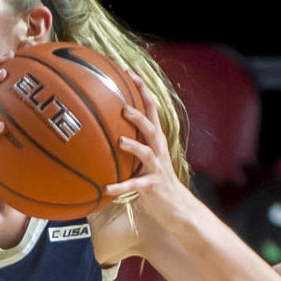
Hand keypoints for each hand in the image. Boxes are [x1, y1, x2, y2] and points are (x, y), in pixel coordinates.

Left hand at [102, 69, 190, 233]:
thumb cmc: (155, 181)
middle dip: (139, 114)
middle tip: (123, 105)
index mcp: (155, 139)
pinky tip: (107, 188)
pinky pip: (135, 185)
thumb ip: (130, 144)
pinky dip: (121, 186)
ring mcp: (156, 167)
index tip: (128, 73)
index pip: (150, 108)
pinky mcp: (153, 186)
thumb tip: (104, 130)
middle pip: (151, 125)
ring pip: (146, 152)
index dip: (141, 89)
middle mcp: (158, 149)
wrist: (176, 207)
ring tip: (120, 140)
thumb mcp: (143, 159)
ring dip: (133, 146)